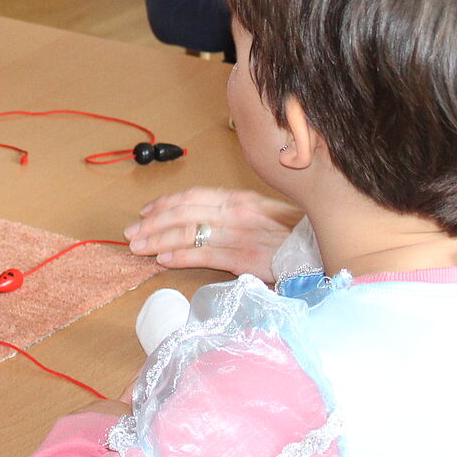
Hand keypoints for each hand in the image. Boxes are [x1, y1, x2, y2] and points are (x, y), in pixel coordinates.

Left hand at [123, 188, 299, 280]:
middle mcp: (237, 211)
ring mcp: (241, 234)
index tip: (146, 212)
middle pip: (184, 212)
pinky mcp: (246, 258)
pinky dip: (181, 256)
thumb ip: (238, 216)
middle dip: (153, 222)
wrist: (325, 252)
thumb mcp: (266, 217)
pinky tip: (164, 260)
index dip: (165, 203)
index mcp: (241, 199)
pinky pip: (205, 254)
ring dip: (158, 239)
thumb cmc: (296, 237)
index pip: (193, 196)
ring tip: (139, 247)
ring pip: (188, 232)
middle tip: (131, 233)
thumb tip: (208, 223)